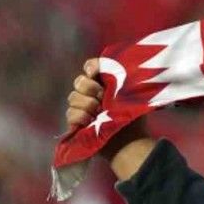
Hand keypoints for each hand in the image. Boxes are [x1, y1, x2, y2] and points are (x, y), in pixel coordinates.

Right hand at [67, 58, 153, 179]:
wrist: (130, 141)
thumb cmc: (133, 116)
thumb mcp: (132, 94)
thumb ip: (124, 78)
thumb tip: (115, 63)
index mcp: (105, 83)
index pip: (91, 67)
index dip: (91, 67)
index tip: (95, 72)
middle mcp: (92, 93)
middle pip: (79, 81)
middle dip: (89, 87)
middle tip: (102, 96)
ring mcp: (83, 108)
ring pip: (73, 97)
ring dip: (86, 104)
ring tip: (99, 112)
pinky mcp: (76, 123)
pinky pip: (70, 114)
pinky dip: (80, 116)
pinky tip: (89, 121)